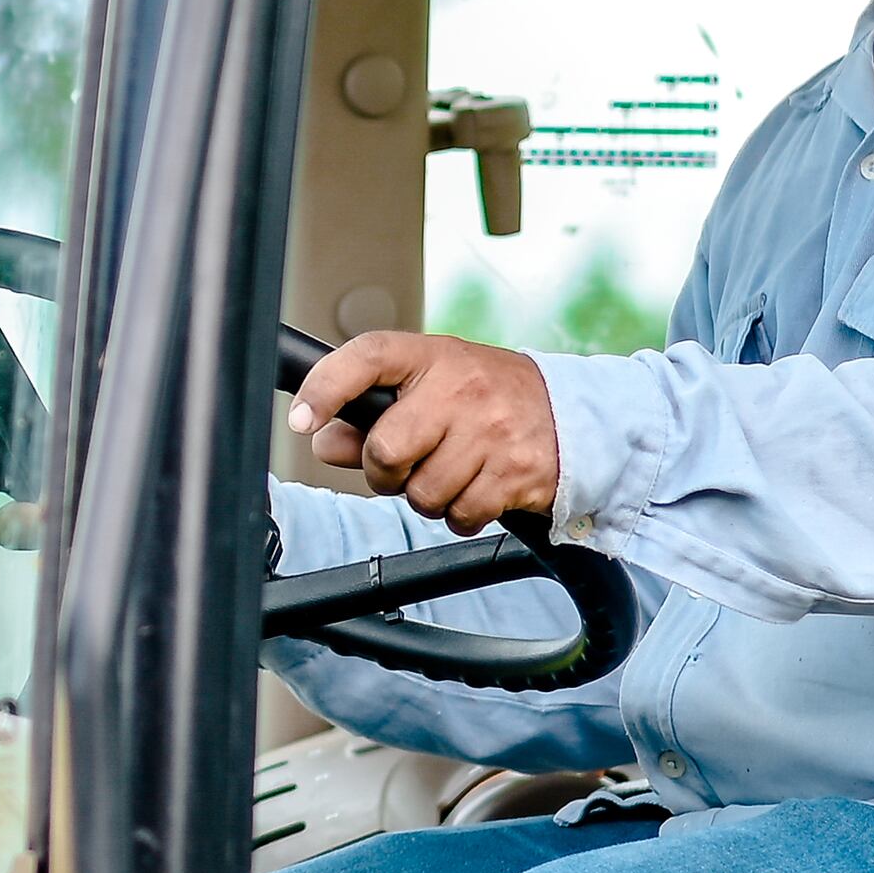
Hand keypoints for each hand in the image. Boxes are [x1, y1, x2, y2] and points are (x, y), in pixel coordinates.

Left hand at [290, 332, 561, 532]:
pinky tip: (476, 488)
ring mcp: (491, 431)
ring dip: (426, 496)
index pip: (366, 358)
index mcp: (430, 356)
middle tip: (406, 463)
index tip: (302, 420)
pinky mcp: (515, 472)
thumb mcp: (428, 387)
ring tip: (450, 471)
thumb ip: (370, 415)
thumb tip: (324, 441)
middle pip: (385, 450)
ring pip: (421, 494)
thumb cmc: (484, 397)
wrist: (572, 414)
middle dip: (384, 471)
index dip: (325, 388)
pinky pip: (459, 516)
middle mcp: (460, 388)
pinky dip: (460, 514)